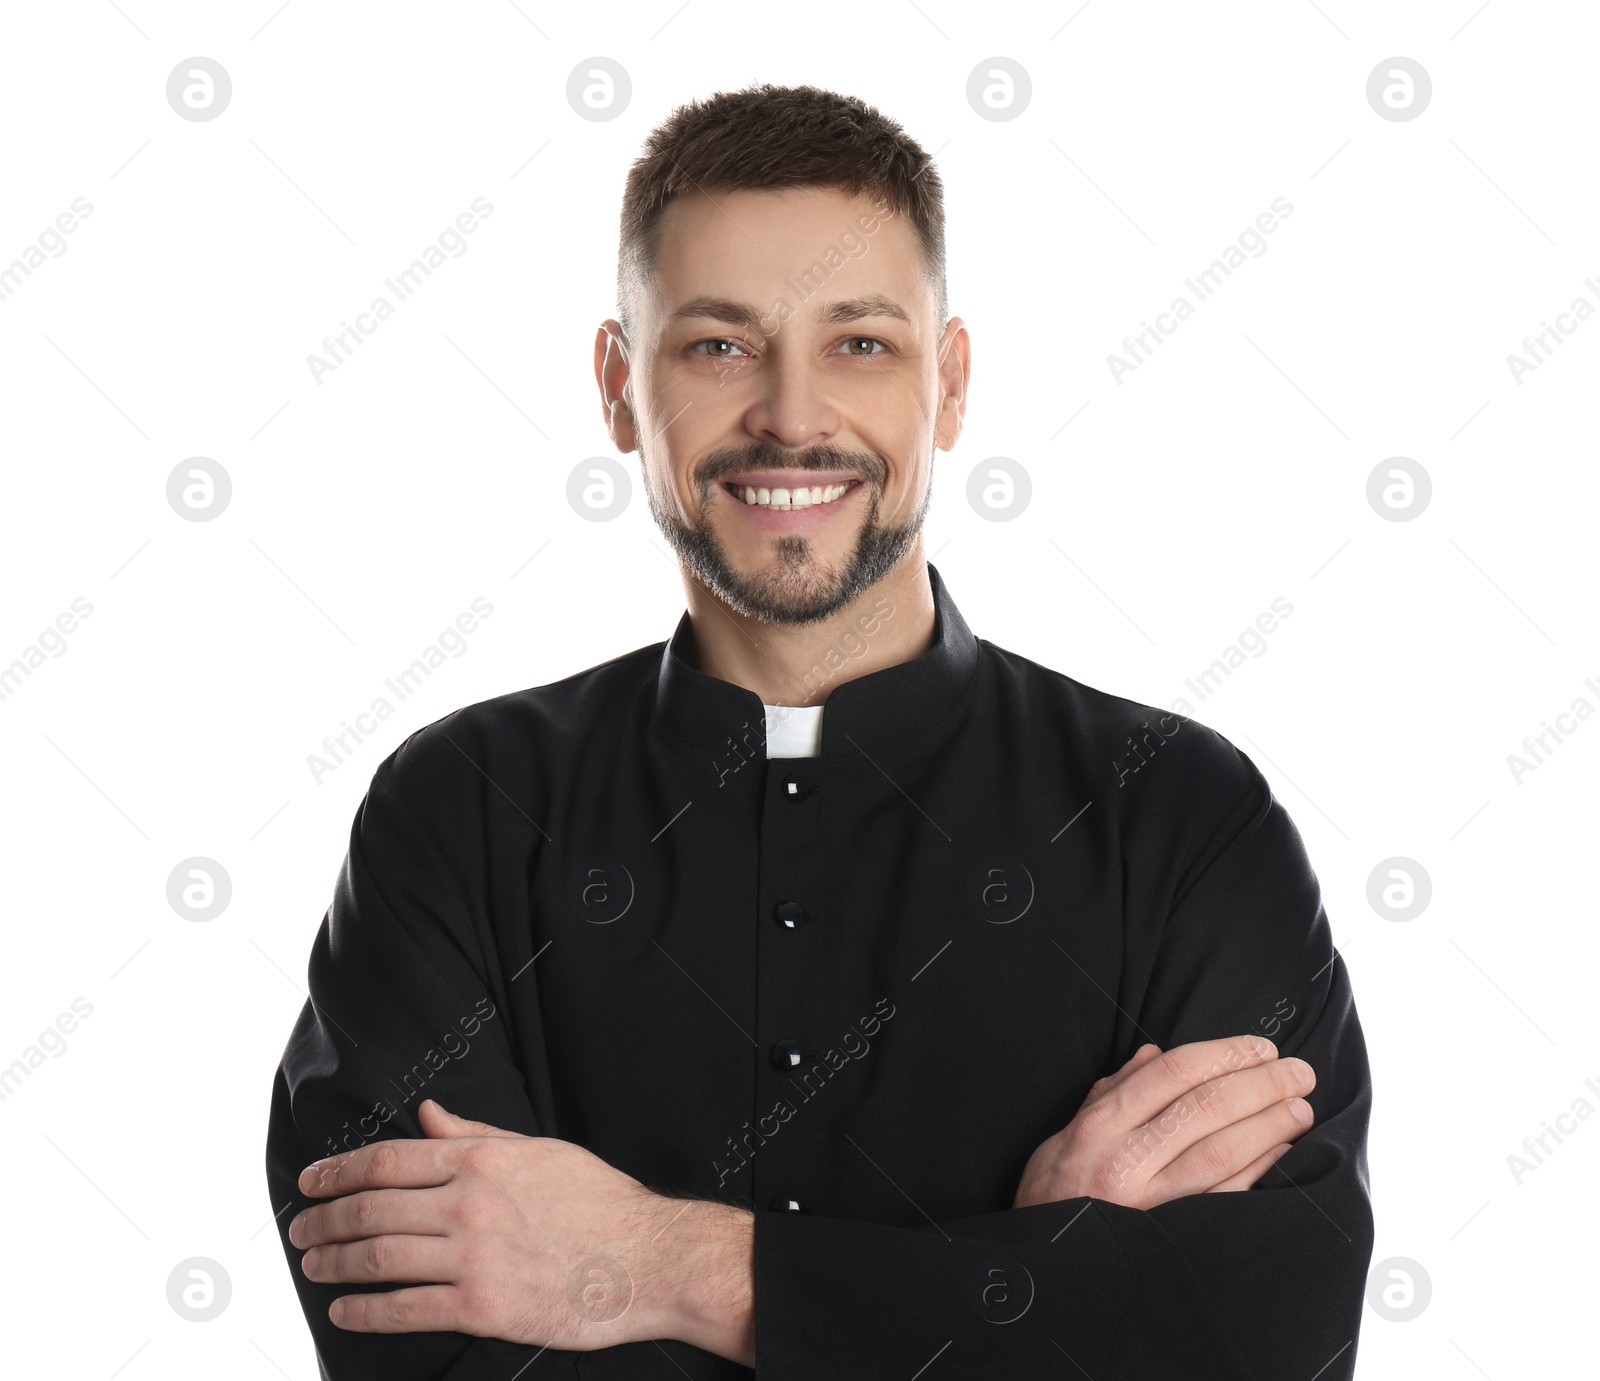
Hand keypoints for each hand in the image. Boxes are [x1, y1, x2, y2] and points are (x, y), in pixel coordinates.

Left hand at [290, 1099, 679, 1347]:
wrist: (646, 1258)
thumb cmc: (598, 1201)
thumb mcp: (538, 1151)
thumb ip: (474, 1135)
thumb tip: (426, 1115)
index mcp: (481, 1160)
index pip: (387, 1160)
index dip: (337, 1171)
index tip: (310, 1182)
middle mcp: (469, 1204)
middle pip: (371, 1209)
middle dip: (324, 1221)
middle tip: (300, 1230)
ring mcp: (472, 1257)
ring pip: (377, 1258)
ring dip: (333, 1263)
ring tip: (313, 1266)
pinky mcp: (482, 1307)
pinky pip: (404, 1309)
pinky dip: (364, 1310)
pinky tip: (344, 1308)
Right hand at [1012, 1034, 1315, 1209]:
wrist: (1044, 1265)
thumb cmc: (1058, 1189)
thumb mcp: (1069, 1130)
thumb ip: (1114, 1090)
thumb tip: (1156, 1055)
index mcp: (1100, 1124)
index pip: (1173, 1074)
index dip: (1223, 1054)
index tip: (1260, 1048)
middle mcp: (1125, 1159)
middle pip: (1205, 1108)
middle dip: (1260, 1084)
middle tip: (1298, 1072)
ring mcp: (1151, 1203)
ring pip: (1222, 1152)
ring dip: (1269, 1125)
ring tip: (1300, 1108)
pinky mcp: (1172, 1237)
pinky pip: (1226, 1197)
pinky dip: (1260, 1170)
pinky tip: (1282, 1153)